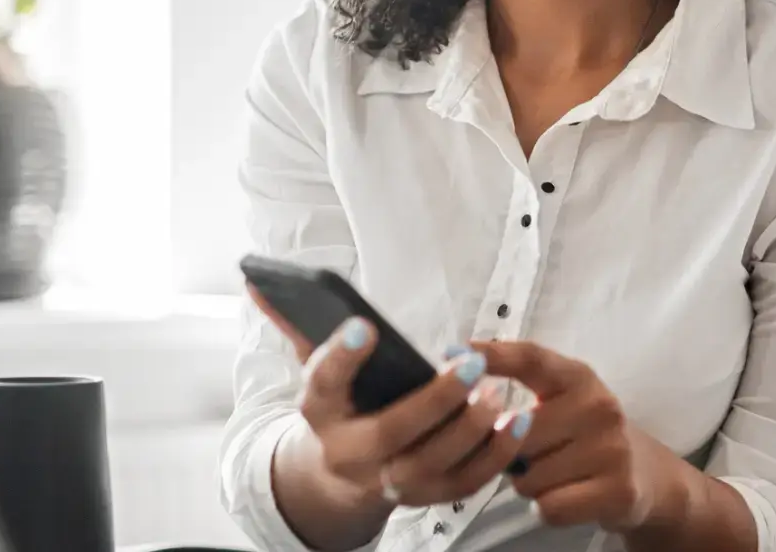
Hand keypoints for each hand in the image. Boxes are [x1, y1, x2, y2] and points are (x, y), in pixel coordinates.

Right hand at [248, 285, 526, 509]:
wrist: (342, 475)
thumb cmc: (341, 405)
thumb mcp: (318, 368)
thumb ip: (296, 325)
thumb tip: (258, 280)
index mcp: (321, 414)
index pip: (324, 384)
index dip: (341, 356)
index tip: (364, 325)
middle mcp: (351, 453)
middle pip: (389, 433)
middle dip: (432, 400)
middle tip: (469, 364)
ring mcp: (390, 481)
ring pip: (430, 465)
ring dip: (469, 430)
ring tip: (497, 394)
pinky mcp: (427, 495)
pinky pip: (464, 482)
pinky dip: (494, 456)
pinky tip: (516, 423)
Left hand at [474, 340, 668, 532]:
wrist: (643, 475)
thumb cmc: (584, 436)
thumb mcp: (562, 402)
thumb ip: (519, 395)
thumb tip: (461, 390)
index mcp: (579, 378)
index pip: (532, 359)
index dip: (493, 355)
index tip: (453, 352)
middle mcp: (598, 406)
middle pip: (516, 437)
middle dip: (512, 454)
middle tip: (536, 454)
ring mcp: (611, 449)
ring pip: (528, 478)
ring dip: (530, 484)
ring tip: (556, 475)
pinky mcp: (617, 490)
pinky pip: (549, 507)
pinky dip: (548, 508)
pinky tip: (568, 495)